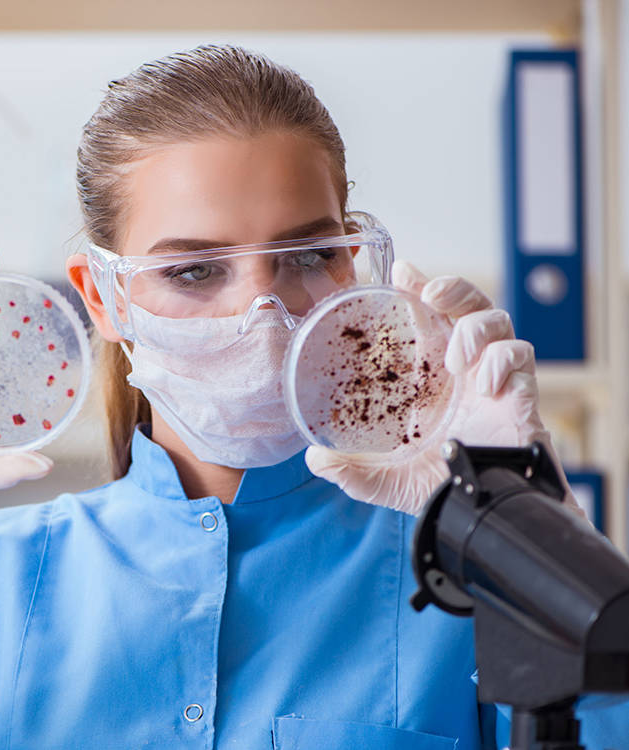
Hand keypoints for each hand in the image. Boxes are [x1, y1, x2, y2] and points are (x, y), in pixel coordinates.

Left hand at [305, 260, 581, 516]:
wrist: (480, 520)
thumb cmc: (438, 491)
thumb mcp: (383, 480)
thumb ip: (348, 469)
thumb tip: (313, 459)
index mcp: (432, 379)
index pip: (428, 321)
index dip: (417, 290)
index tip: (402, 270)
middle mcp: (464, 373)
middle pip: (468, 309)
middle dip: (453, 290)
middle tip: (431, 293)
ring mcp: (495, 382)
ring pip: (500, 324)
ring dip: (477, 328)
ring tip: (456, 355)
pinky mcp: (522, 399)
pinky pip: (523, 360)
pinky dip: (506, 361)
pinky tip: (487, 383)